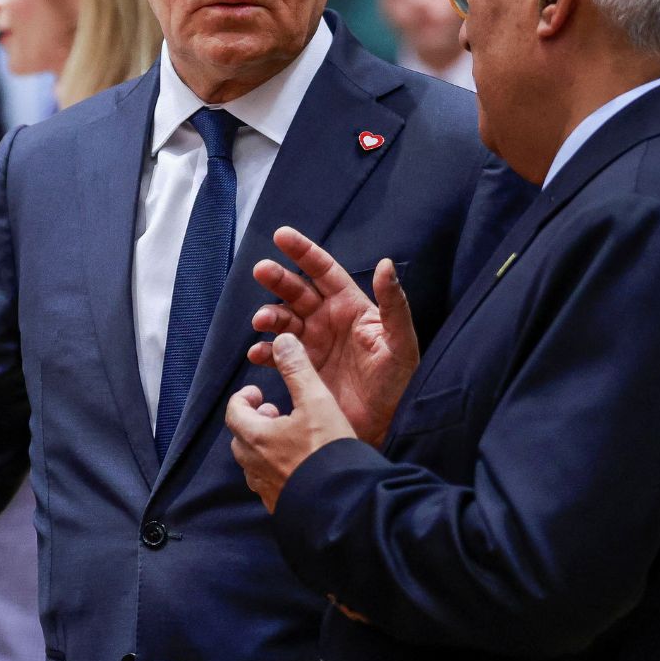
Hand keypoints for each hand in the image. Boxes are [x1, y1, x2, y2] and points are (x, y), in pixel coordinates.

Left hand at [226, 333, 358, 512]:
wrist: (343, 504)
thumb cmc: (327, 451)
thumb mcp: (316, 401)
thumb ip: (298, 369)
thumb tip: (284, 341)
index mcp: (255, 436)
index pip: (234, 411)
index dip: (245, 398)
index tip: (261, 392)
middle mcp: (253, 464)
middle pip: (241, 436)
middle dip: (255, 420)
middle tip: (276, 412)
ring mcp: (265, 488)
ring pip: (253, 461)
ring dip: (265, 445)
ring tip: (289, 437)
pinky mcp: (280, 504)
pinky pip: (268, 482)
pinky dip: (276, 468)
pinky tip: (300, 464)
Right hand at [250, 226, 419, 447]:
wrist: (387, 425)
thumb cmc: (401, 381)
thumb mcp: (400, 341)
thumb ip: (393, 303)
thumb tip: (386, 263)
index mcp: (351, 307)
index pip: (324, 271)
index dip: (303, 252)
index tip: (281, 235)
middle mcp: (328, 321)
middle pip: (297, 291)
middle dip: (278, 279)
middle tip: (261, 270)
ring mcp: (313, 345)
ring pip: (283, 320)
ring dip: (269, 316)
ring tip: (262, 321)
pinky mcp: (302, 370)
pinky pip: (276, 355)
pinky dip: (264, 352)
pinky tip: (258, 353)